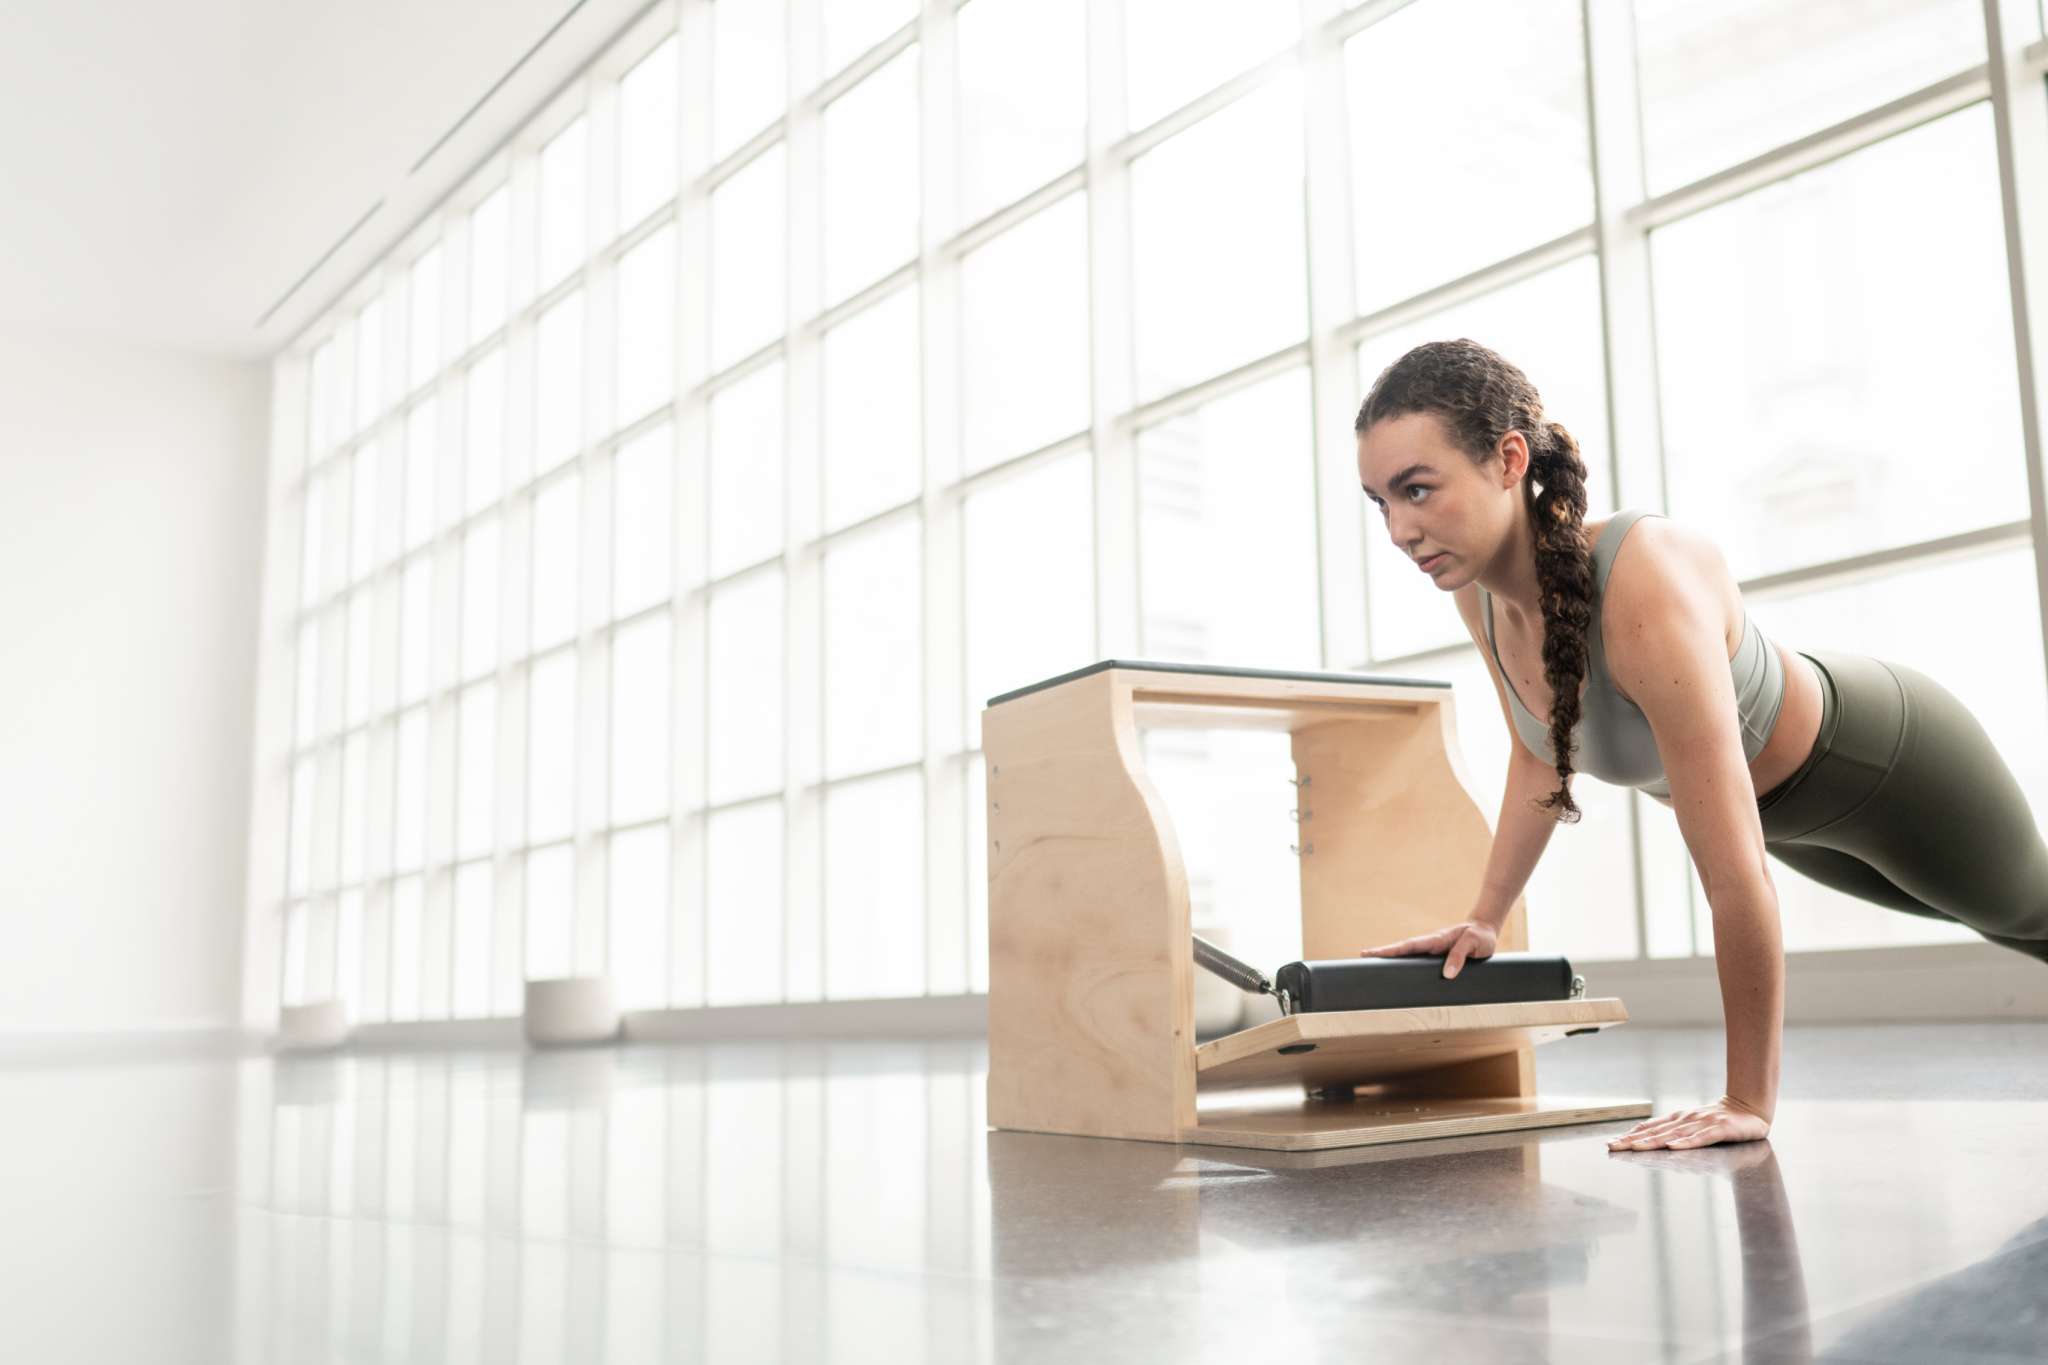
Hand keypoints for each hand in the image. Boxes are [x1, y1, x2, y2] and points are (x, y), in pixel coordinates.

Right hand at [1358, 918, 1497, 978]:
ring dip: (1392, 959)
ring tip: (1374, 968)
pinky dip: (1405, 965)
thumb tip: (1446, 975)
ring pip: (1408, 956)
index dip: (1391, 951)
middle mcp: (1430, 944)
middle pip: (1402, 950)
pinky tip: (1398, 973)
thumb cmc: (1481, 936)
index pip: (1409, 946)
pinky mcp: (1437, 957)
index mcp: (1436, 939)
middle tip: (1362, 958)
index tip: (1373, 954)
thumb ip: (1460, 956)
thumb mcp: (1474, 944)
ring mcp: (1432, 950)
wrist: (1486, 930)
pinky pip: (1418, 961)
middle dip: (1382, 954)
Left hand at [1606, 1096, 1770, 1150]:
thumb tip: (1648, 1138)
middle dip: (1632, 1140)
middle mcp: (1686, 1120)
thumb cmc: (1718, 1120)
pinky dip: (1686, 1142)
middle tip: (1613, 1147)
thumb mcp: (1692, 1125)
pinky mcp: (1720, 1130)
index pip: (1650, 1129)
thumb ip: (1673, 1132)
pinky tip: (1673, 1147)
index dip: (1630, 1136)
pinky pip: (1701, 1138)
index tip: (1611, 1143)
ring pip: (1673, 1135)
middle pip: (1656, 1132)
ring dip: (1652, 1141)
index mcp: (1678, 1120)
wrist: (1749, 1108)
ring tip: (1633, 1147)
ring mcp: (1702, 1124)